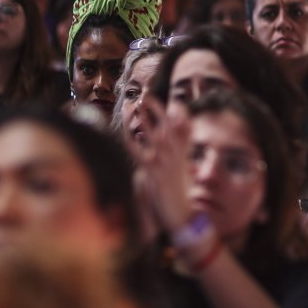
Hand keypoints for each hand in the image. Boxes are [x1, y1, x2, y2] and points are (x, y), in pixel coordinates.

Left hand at [128, 99, 194, 234]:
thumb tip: (173, 133)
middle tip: (143, 96)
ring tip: (133, 107)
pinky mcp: (152, 171)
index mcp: (182, 151)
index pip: (179, 124)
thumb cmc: (178, 189)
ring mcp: (164, 161)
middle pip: (165, 124)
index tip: (161, 99)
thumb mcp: (182, 165)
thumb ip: (179, 147)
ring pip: (152, 133)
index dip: (170, 110)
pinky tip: (125, 131)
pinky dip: (130, 139)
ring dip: (143, 119)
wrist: (179, 211)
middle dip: (154, 109)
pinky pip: (137, 151)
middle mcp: (175, 153)